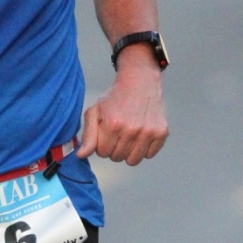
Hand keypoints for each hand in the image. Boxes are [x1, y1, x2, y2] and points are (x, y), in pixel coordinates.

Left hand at [76, 46, 167, 165]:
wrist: (140, 81)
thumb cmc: (115, 98)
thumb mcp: (95, 111)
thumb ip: (88, 135)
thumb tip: (81, 156)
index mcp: (113, 124)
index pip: (102, 153)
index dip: (102, 144)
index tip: (106, 133)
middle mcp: (132, 129)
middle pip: (117, 158)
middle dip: (114, 148)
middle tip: (118, 133)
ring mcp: (148, 132)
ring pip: (133, 161)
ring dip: (128, 152)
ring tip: (128, 136)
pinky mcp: (162, 133)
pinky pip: (149, 156)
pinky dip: (144, 149)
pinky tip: (141, 135)